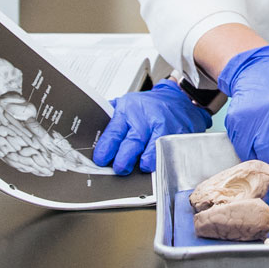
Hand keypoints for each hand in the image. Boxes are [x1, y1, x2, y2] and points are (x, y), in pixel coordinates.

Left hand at [91, 81, 213, 173]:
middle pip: (133, 143)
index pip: (114, 132)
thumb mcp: (125, 104)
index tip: (100, 159)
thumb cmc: (147, 106)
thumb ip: (109, 117)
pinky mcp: (176, 136)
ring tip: (140, 167)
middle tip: (119, 168)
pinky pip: (167, 152)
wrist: (176, 99)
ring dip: (145, 162)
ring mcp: (162, 128)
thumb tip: (91, 134)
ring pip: (152, 149)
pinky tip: (156, 163)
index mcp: (127, 111)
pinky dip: (161, 160)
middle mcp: (145, 119)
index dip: (106, 148)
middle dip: (124, 160)